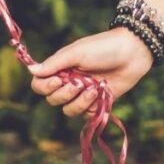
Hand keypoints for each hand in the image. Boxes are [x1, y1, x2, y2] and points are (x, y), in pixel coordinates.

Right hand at [28, 28, 154, 116]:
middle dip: (64, 94)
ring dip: (80, 102)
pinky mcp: (97, 103)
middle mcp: (69, 82)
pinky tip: (102, 93)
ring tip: (94, 89)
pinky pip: (86, 116)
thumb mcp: (76, 52)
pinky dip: (92, 107)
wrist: (132, 53)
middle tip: (78, 83)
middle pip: (53, 100)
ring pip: (69, 110)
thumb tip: (31, 70)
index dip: (45, 87)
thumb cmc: (103, 48)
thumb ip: (54, 64)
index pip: (40, 85)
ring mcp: (83, 94)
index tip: (57, 81)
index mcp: (61, 68)